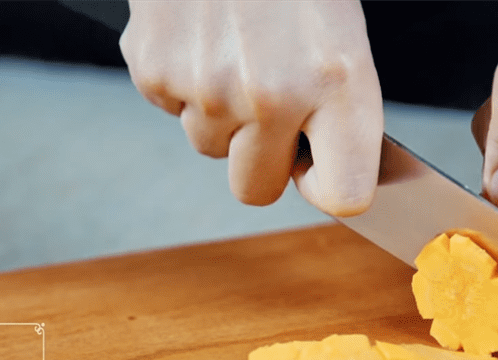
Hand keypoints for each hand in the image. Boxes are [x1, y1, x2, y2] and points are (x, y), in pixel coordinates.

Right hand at [119, 0, 383, 216]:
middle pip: (256, 188)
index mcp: (339, 80)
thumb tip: (321, 166)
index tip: (319, 166)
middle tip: (270, 104)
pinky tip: (200, 31)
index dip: (328, 185)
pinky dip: (182, 79)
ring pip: (209, 147)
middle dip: (261, 158)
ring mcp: (206, 87)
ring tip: (234, 46)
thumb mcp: (340, 27)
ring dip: (221, 113)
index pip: (344, 194)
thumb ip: (339, 103)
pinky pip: (170, 108)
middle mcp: (273, 94)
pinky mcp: (153, 69)